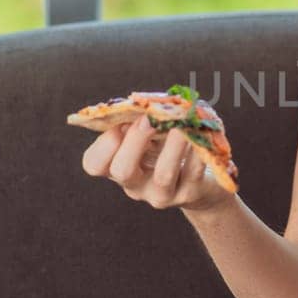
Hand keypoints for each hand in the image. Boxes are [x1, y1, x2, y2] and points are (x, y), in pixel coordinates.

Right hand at [81, 115, 235, 213]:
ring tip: (182, 123)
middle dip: (135, 140)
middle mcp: (136, 185)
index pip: (95, 164)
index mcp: (118, 167)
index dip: (104, 142)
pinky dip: (198, 148)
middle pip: (122, 170)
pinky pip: (194, 171)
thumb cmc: (169, 147)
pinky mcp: (191, 193)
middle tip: (150, 119)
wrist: (202, 182)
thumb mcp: (150, 134)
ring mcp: (163, 193)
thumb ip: (141, 118)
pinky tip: (203, 131)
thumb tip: (147, 104)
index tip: (121, 123)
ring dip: (173, 145)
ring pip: (163, 174)